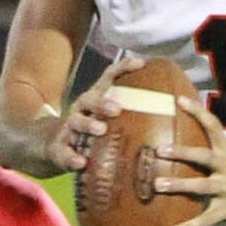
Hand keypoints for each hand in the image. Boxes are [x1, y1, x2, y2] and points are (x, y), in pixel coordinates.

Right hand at [43, 53, 145, 172]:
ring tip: (101, 129)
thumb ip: (132, 115)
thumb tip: (171, 111)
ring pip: (76, 122)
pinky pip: (65, 152)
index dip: (123, 68)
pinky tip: (82, 162)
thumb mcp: (106, 119)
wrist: (54, 147)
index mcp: (95, 99)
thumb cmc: (91, 131)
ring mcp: (68, 129)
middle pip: (90, 99)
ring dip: (89, 124)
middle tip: (117, 108)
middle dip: (103, 102)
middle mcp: (81, 109)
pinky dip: (73, 157)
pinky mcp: (59, 149)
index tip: (141, 63)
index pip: (108, 78)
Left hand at [158, 97, 225, 225]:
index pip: (213, 126)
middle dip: (181, 152)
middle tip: (159, 150)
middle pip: (203, 156)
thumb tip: (187, 146)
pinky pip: (205, 219)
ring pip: (201, 186)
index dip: (197, 112)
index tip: (179, 100)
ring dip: (178, 186)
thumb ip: (215, 153)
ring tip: (157, 185)